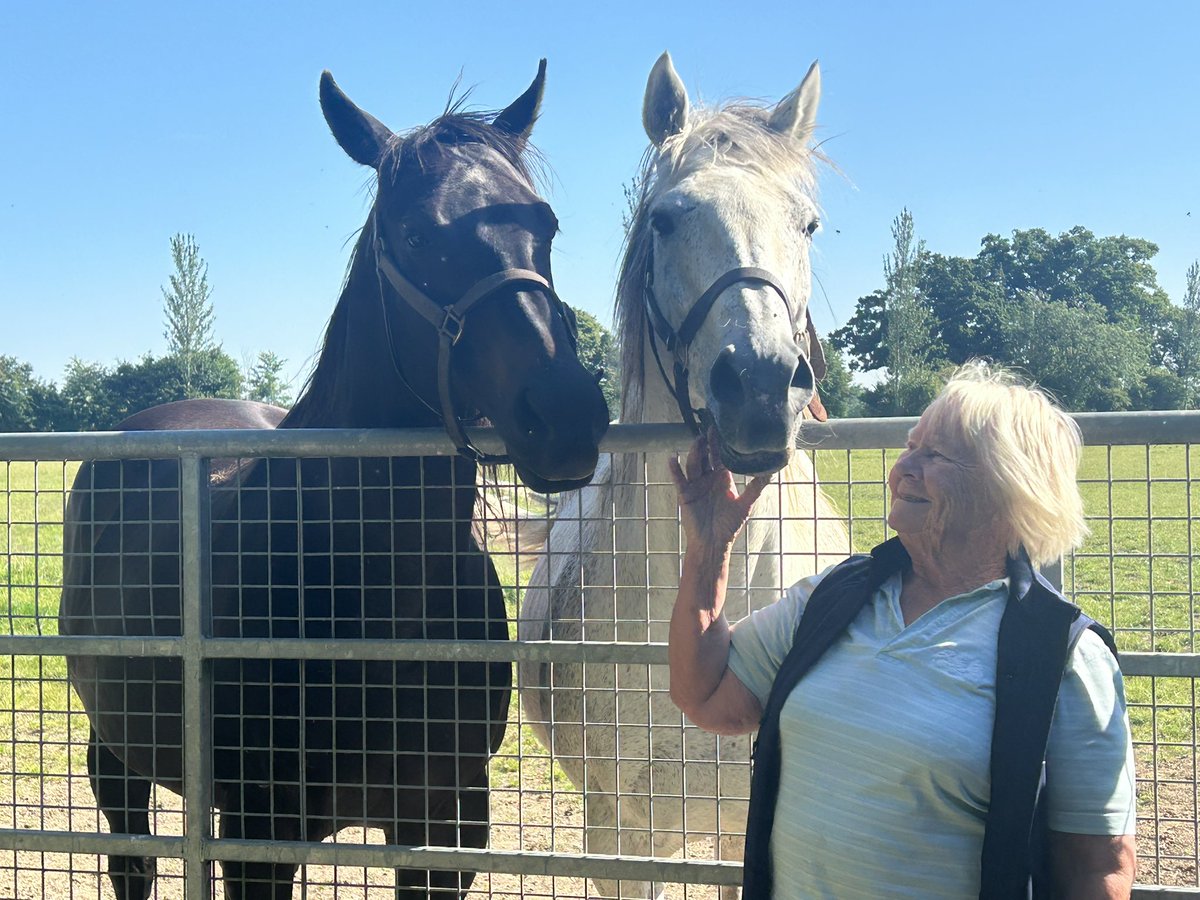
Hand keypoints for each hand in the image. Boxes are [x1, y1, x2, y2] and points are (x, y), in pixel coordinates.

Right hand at [668, 429, 771, 553]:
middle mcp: (707, 478)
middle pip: (704, 456)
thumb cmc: (729, 526)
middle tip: (706, 430)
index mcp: (721, 478)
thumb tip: (770, 472)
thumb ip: (755, 488)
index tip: (718, 428)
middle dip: (705, 444)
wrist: (713, 544)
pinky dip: (674, 468)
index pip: (719, 455)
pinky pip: (679, 479)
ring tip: (697, 442)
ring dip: (694, 453)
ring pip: (693, 464)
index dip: (718, 443)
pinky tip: (672, 458)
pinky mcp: (684, 494)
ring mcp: (695, 485)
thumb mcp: (745, 505)